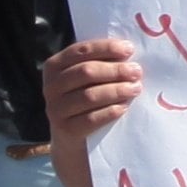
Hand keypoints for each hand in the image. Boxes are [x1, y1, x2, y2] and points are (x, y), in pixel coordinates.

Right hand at [40, 36, 142, 186]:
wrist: (70, 137)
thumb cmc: (84, 99)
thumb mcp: (85, 79)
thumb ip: (99, 63)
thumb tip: (128, 53)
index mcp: (54, 66)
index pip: (81, 51)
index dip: (106, 48)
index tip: (129, 50)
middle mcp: (50, 86)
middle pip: (86, 72)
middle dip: (115, 70)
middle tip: (136, 72)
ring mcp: (55, 109)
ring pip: (89, 95)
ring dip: (116, 90)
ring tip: (135, 88)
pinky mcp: (64, 130)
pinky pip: (91, 118)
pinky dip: (110, 111)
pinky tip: (124, 108)